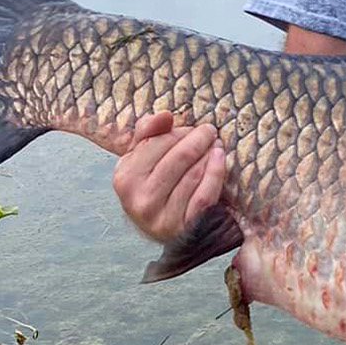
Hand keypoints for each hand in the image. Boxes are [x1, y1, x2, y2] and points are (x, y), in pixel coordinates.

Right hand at [110, 111, 226, 242]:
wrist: (163, 228)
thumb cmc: (152, 185)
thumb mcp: (140, 158)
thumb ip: (148, 132)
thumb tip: (165, 115)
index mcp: (125, 178)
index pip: (158, 143)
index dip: (179, 132)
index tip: (191, 128)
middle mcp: (140, 200)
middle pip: (179, 157)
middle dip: (198, 139)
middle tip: (209, 131)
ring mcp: (163, 217)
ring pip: (194, 174)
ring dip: (210, 153)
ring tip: (216, 143)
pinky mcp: (185, 227)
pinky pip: (206, 193)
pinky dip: (216, 172)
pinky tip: (220, 158)